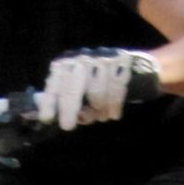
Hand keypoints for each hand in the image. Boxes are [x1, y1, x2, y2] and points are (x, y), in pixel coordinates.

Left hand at [39, 50, 161, 131]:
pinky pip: (116, 89)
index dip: (50, 100)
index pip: (55, 81)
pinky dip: (113, 106)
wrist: (137, 67)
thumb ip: (65, 102)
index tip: (46, 118)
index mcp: (68, 64)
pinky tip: (113, 115)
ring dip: (98, 110)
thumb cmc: (100, 84)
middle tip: (67, 127)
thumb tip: (49, 113)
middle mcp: (82, 57)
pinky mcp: (121, 61)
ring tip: (101, 117)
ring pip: (96, 91)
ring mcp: (102, 58)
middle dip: (69, 108)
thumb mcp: (80, 91)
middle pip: (72, 86)